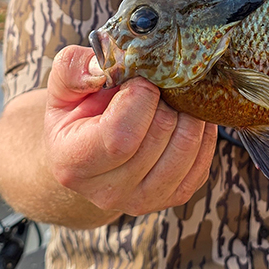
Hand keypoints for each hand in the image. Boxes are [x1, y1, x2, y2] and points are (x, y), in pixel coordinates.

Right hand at [43, 45, 217, 216]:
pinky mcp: (174, 197)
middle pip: (160, 134)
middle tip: (155, 87)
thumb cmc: (77, 114)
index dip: (140, 98)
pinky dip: (202, 129)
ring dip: (186, 112)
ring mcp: (144, 199)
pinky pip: (204, 157)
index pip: (121, 136)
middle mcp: (108, 191)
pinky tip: (184, 115)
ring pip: (187, 145)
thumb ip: (73, 69)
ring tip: (169, 100)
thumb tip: (102, 69)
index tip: (138, 81)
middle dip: (165, 99)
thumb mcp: (64, 85)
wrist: (88, 152)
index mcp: (74, 163)